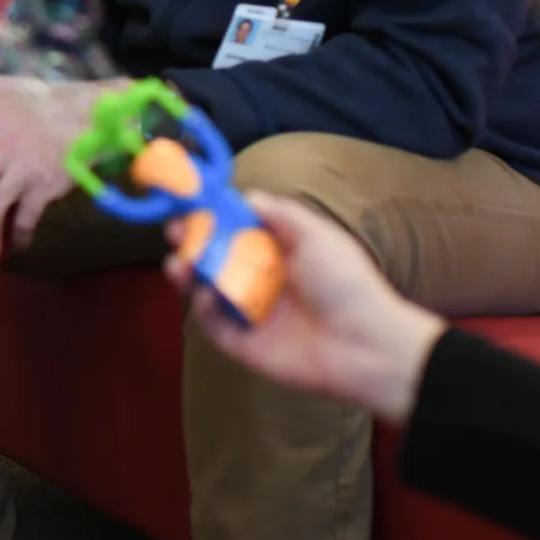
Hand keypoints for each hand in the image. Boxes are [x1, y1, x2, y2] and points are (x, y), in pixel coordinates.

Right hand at [170, 192, 447, 422]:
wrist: (365, 344)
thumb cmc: (346, 283)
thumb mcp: (317, 235)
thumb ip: (281, 213)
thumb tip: (246, 195)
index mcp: (279, 252)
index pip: (236, 229)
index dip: (212, 217)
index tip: (190, 204)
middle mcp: (261, 280)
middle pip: (215, 258)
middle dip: (192, 243)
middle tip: (174, 232)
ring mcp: (250, 312)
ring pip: (207, 290)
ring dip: (188, 274)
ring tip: (178, 264)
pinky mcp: (244, 344)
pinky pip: (214, 325)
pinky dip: (204, 309)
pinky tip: (207, 296)